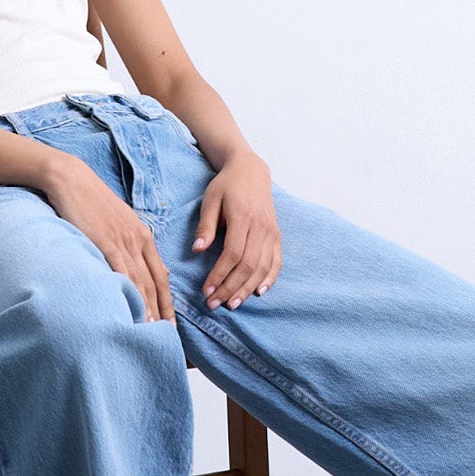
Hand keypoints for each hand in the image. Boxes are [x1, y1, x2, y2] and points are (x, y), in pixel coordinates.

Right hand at [40, 154, 175, 322]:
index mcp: (143, 236)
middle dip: (162, 311)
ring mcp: (123, 241)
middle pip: (155, 282)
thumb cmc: (91, 202)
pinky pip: (121, 271)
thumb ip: (128, 244)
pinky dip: (128, 292)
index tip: (171, 323)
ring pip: (140, 281)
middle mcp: (138, 240)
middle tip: (166, 336)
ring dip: (147, 308)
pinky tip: (129, 307)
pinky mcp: (105, 241)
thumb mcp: (117, 223)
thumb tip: (132, 268)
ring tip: (150, 331)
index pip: (161, 275)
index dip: (168, 301)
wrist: (72, 179)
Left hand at [192, 153, 281, 308]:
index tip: (206, 291)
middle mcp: (261, 227)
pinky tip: (259, 292)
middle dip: (231, 288)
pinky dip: (270, 278)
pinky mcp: (277, 235)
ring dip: (248, 288)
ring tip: (233, 304)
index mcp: (243, 217)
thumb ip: (205, 226)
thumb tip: (197, 250)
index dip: (219, 275)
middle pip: (248, 265)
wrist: (251, 170)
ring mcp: (272, 232)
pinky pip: (277, 261)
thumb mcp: (210, 200)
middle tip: (215, 304)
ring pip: (263, 267)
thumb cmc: (226, 186)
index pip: (232, 254)